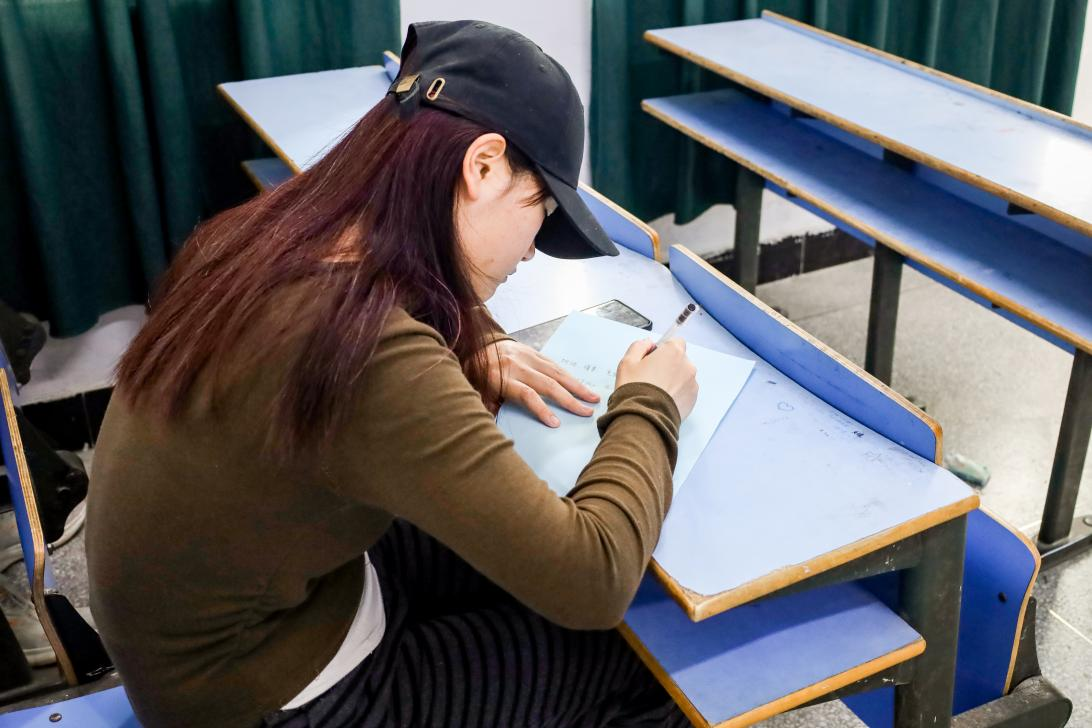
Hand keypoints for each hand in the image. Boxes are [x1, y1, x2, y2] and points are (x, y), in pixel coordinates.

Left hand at [482, 340, 599, 426]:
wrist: (475, 341)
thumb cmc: (475, 371)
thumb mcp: (476, 392)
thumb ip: (488, 407)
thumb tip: (495, 425)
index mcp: (502, 378)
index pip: (527, 395)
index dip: (542, 409)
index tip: (556, 424)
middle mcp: (517, 366)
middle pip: (548, 384)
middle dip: (570, 399)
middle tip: (587, 412)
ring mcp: (526, 356)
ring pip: (555, 371)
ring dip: (576, 386)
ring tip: (592, 397)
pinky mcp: (532, 351)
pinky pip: (553, 363)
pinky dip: (567, 375)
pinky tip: (579, 384)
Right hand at [615, 339, 697, 419]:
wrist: (644, 418)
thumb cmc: (635, 389)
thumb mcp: (627, 362)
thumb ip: (639, 346)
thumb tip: (647, 343)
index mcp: (673, 352)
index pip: (675, 342)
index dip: (663, 349)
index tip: (653, 358)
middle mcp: (687, 365)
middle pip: (679, 359)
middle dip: (668, 365)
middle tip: (651, 377)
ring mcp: (692, 383)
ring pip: (683, 376)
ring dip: (673, 380)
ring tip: (656, 391)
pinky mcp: (693, 399)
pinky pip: (685, 391)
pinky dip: (677, 393)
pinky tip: (662, 400)